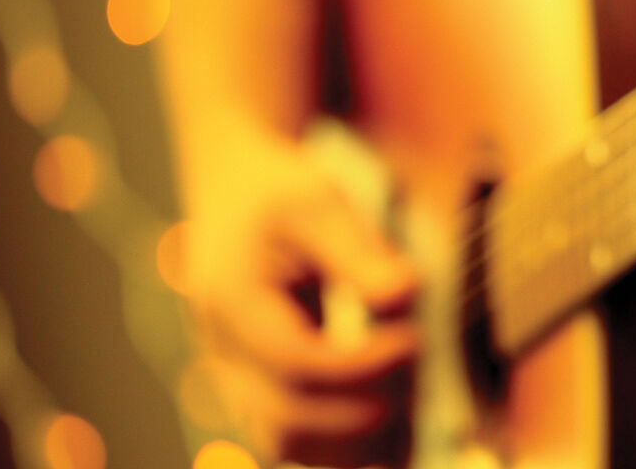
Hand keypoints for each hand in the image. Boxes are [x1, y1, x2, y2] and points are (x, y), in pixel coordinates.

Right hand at [181, 128, 416, 466]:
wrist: (233, 193)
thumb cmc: (279, 191)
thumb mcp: (319, 199)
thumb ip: (359, 249)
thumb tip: (402, 297)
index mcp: (230, 300)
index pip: (294, 362)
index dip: (361, 367)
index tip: (414, 338)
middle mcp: (220, 352)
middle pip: (287, 420)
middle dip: (365, 403)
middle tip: (415, 353)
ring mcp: (233, 379)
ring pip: (288, 444)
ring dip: (358, 436)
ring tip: (411, 391)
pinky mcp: (257, 393)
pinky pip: (298, 443)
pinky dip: (349, 443)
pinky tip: (399, 415)